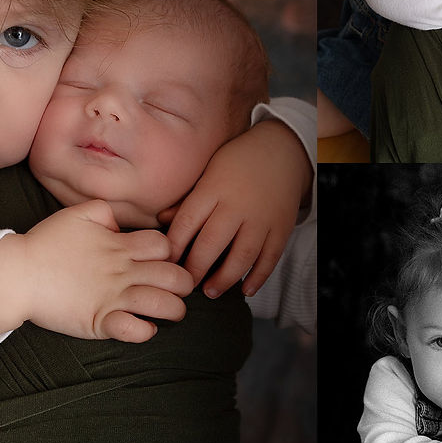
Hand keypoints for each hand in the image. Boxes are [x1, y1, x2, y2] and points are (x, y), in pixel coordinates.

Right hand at [0, 200, 193, 342]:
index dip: (170, 253)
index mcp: (119, 246)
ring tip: (169, 311)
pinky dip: (146, 331)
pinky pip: (136, 330)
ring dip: (174, 310)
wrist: (17, 275)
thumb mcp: (76, 214)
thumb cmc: (45, 244)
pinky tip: (143, 326)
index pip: (164, 246)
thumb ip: (104, 212)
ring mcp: (113, 297)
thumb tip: (120, 225)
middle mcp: (122, 272)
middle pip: (176, 277)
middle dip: (184, 284)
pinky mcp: (100, 321)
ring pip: (165, 305)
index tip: (162, 262)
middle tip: (176, 289)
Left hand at [158, 120, 312, 298]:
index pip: (187, 222)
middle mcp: (237, 205)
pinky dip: (259, 276)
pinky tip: (246, 289)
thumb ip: (187, 199)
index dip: (174, 247)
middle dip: (195, 269)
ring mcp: (261, 218)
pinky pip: (270, 257)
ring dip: (224, 278)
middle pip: (211, 244)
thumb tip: (160, 220)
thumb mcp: (208, 172)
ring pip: (242, 256)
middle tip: (184, 284)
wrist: (281, 150)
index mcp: (213, 189)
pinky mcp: (281, 227)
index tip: (165, 264)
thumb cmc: (236, 162)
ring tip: (211, 291)